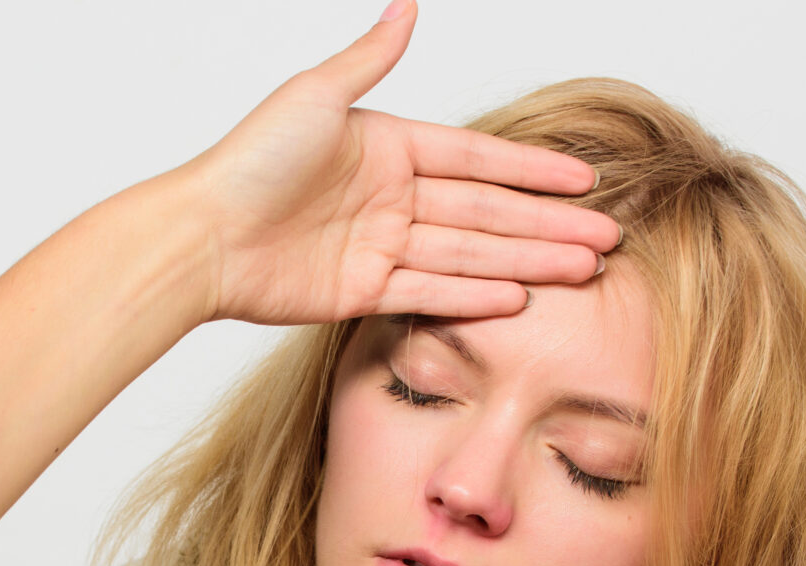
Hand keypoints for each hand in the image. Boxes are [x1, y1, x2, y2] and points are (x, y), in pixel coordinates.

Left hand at [172, 1, 617, 325]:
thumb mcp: (315, 96)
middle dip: (546, 225)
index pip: (476, 160)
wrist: (201, 238)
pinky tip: (521, 297)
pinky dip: (474, 296)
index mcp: (386, 146)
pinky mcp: (361, 291)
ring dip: (526, 261)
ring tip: (581, 268)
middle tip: (605, 238)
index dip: (530, 170)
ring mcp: (378, 247)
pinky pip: (430, 293)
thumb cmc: (247, 162)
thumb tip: (406, 5)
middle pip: (484, 212)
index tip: (582, 180)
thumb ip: (368, 57)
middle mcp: (388, 197)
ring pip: (469, 254)